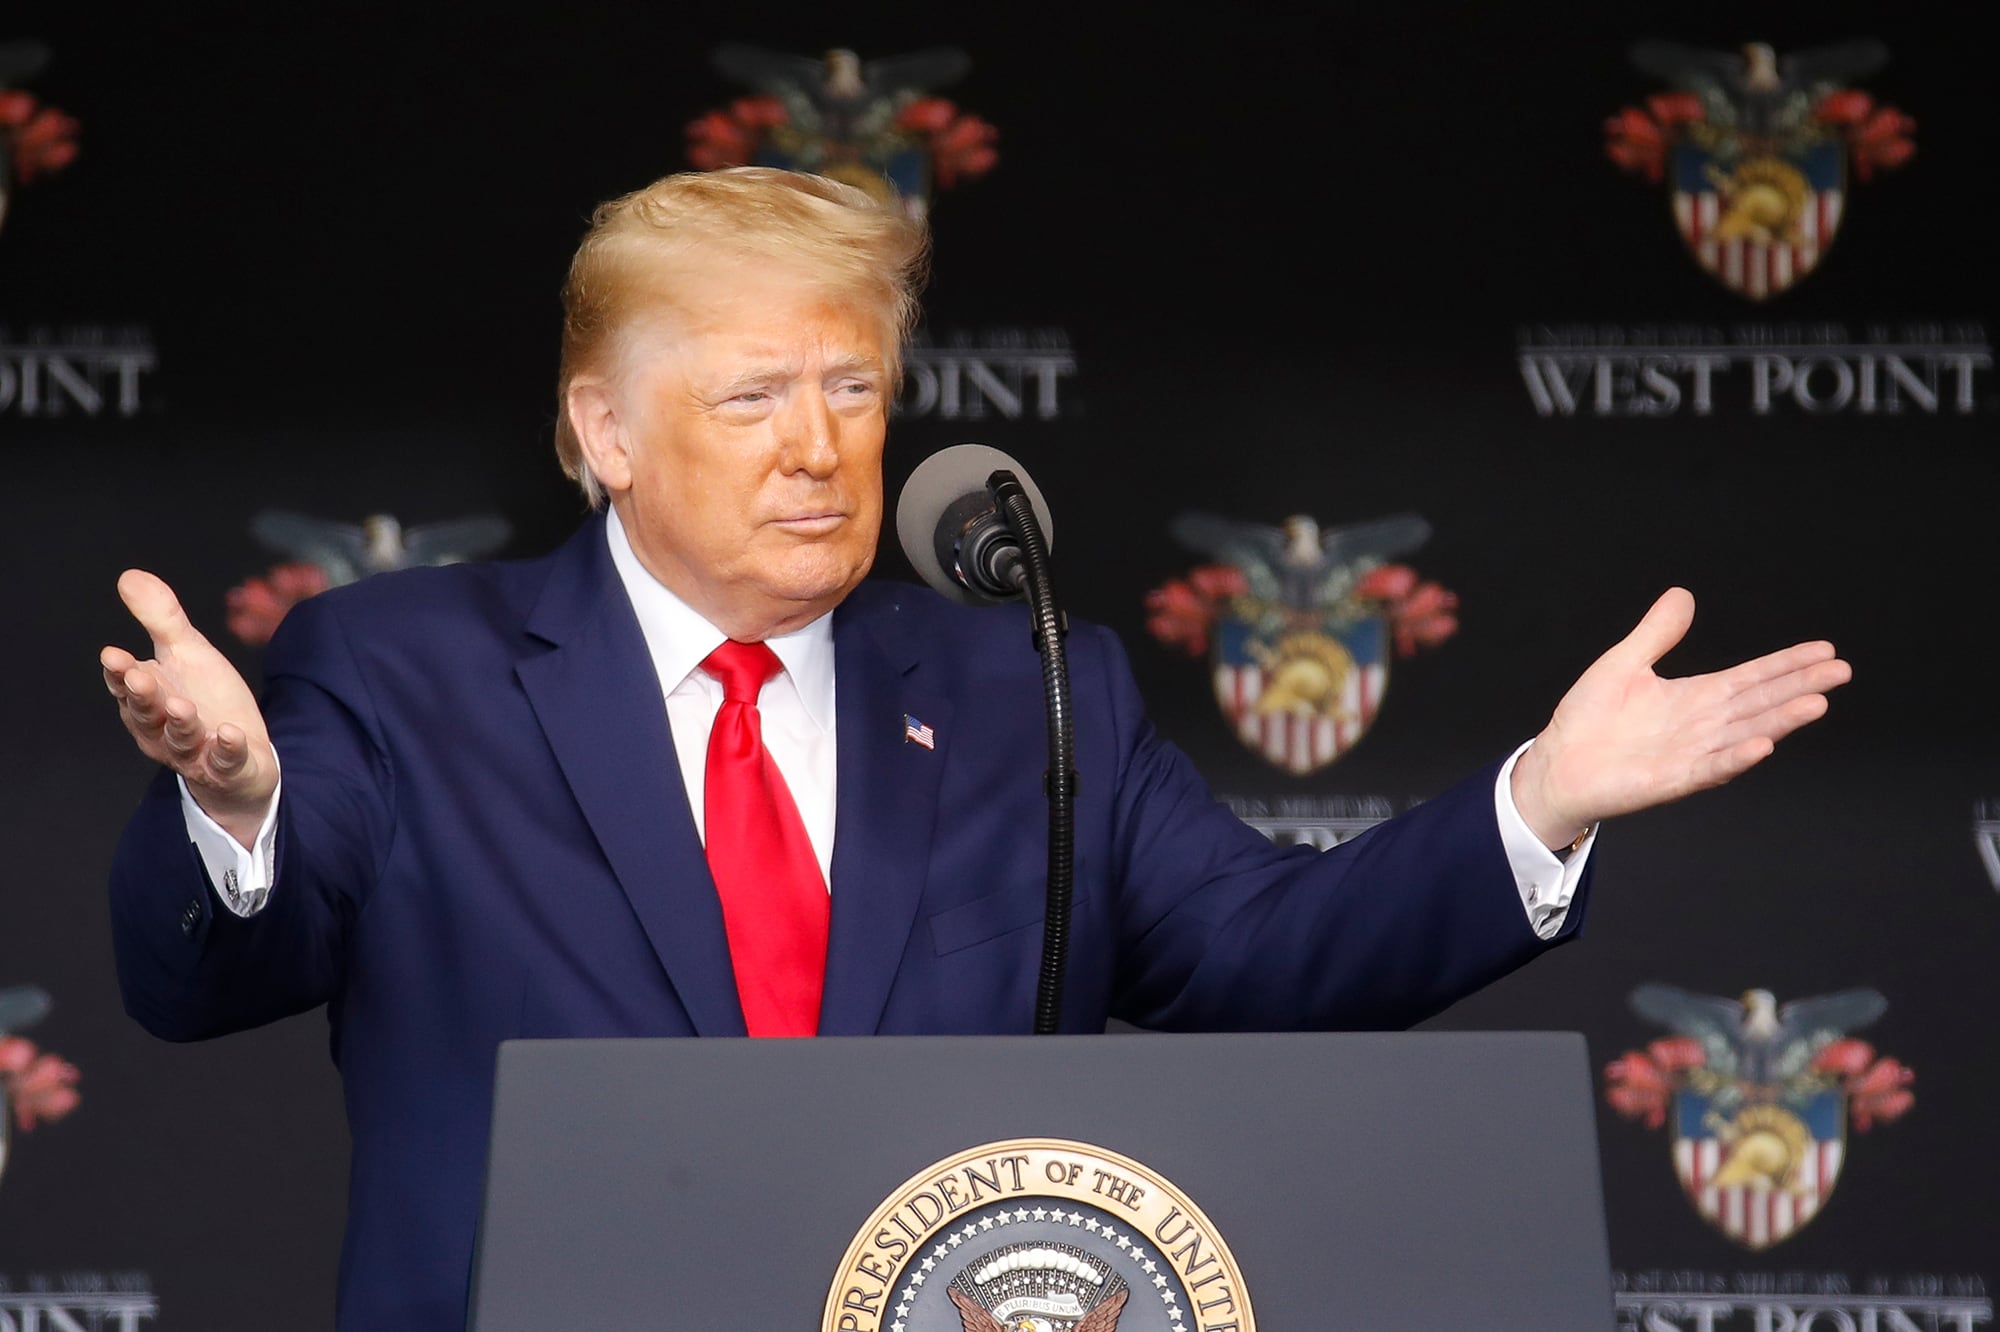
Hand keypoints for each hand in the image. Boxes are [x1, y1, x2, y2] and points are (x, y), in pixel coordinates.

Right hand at [101, 569, 276, 847]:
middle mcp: (163, 729)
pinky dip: (226, 749)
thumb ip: (161, 620)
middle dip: (143, 697)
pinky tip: (230, 733)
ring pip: (180, 740)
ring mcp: (194, 752)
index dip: (120, 672)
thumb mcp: (188, 653)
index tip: (113, 655)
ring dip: (181, 724)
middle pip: (148, 714)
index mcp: (149, 699)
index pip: (127, 685)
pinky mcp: (226, 768)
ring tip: (184, 706)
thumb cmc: (205, 699)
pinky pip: (224, 762)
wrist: (239, 755)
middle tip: (139, 677)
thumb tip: (129, 576)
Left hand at [1510, 588, 1850, 849]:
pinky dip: (1735, 758)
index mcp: (1695, 698)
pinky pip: (1709, 769)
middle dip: (1799, 688)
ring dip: (1780, 722)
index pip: (1751, 678)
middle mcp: (1702, 726)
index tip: (1825, 650)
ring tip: (1815, 704)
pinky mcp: (1670, 780)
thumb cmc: (1588, 719)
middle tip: (1840, 671)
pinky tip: (1762, 746)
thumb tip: (1683, 594)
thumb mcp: (1623, 664)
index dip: (1787, 664)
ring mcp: (1690, 755)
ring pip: (1745, 735)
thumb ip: (1656, 634)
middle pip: (1760, 703)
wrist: (1557, 765)